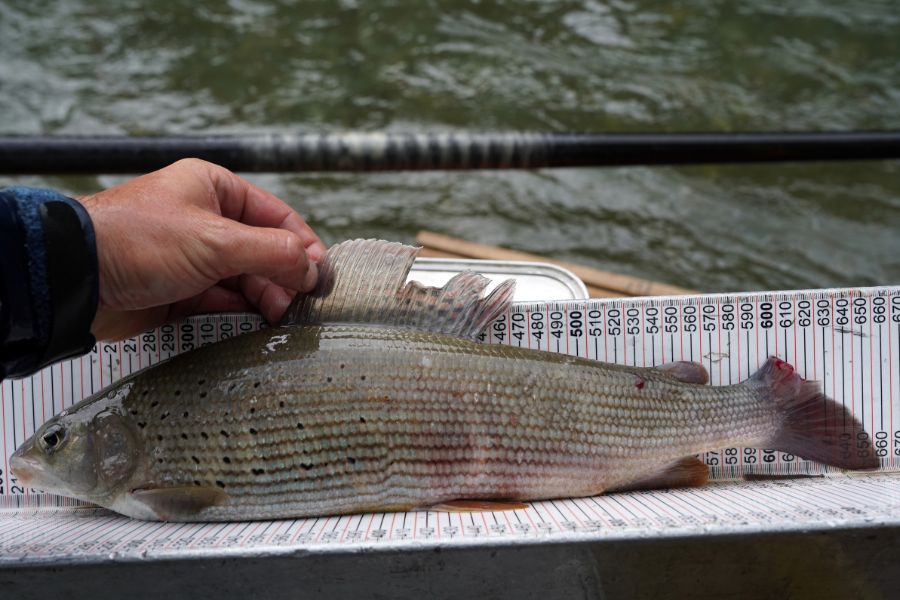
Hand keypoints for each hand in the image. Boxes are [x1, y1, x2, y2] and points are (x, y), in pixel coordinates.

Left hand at [80, 158, 325, 340]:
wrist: (75, 279)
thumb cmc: (136, 241)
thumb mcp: (215, 240)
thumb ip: (271, 253)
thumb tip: (310, 267)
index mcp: (214, 189)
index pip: (276, 216)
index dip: (301, 245)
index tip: (319, 275)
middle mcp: (205, 220)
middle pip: (263, 250)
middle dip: (282, 276)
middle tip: (296, 303)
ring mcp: (192, 257)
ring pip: (245, 278)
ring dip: (264, 296)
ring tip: (277, 316)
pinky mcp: (180, 290)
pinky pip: (222, 300)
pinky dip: (241, 312)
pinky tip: (256, 323)